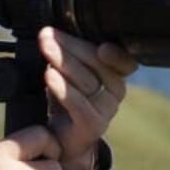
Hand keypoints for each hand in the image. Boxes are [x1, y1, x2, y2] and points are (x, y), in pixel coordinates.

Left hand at [38, 27, 137, 169]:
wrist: (62, 139)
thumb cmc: (66, 101)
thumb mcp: (70, 73)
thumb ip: (70, 54)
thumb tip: (52, 31)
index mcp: (115, 74)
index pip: (123, 61)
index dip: (116, 54)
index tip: (102, 46)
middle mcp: (116, 92)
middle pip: (97, 65)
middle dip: (70, 47)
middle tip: (47, 35)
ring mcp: (106, 110)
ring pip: (86, 82)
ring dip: (63, 62)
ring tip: (45, 48)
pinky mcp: (92, 125)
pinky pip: (78, 104)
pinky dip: (62, 88)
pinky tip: (49, 75)